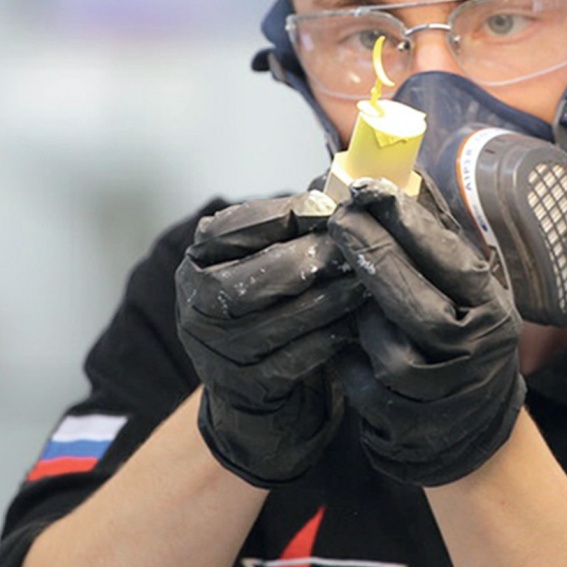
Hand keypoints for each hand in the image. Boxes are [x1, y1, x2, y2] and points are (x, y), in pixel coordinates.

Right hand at [175, 190, 367, 488]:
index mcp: (198, 259)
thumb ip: (294, 221)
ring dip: (336, 295)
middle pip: (259, 275)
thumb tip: (340, 178)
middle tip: (358, 245)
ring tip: (371, 277)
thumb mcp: (268, 255)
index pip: (238, 227)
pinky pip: (302, 357)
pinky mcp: (249, 387)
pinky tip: (363, 319)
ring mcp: (219, 351)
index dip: (289, 215)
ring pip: (286, 317)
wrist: (251, 388)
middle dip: (315, 257)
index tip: (332, 206)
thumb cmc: (271, 301)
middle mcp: (195, 304)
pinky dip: (336, 335)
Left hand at [327, 178, 525, 486]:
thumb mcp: (466, 285)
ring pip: (386, 345)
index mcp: (494, 310)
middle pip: (417, 304)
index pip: (453, 260)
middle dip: (374, 255)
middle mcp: (476, 353)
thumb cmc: (461, 333)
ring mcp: (443, 394)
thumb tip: (408, 171)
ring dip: (360, 313)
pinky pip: (362, 381)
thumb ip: (436, 234)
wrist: (467, 424)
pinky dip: (348, 356)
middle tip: (340, 218)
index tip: (371, 188)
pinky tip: (345, 338)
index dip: (409, 222)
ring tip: (346, 285)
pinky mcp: (407, 424)